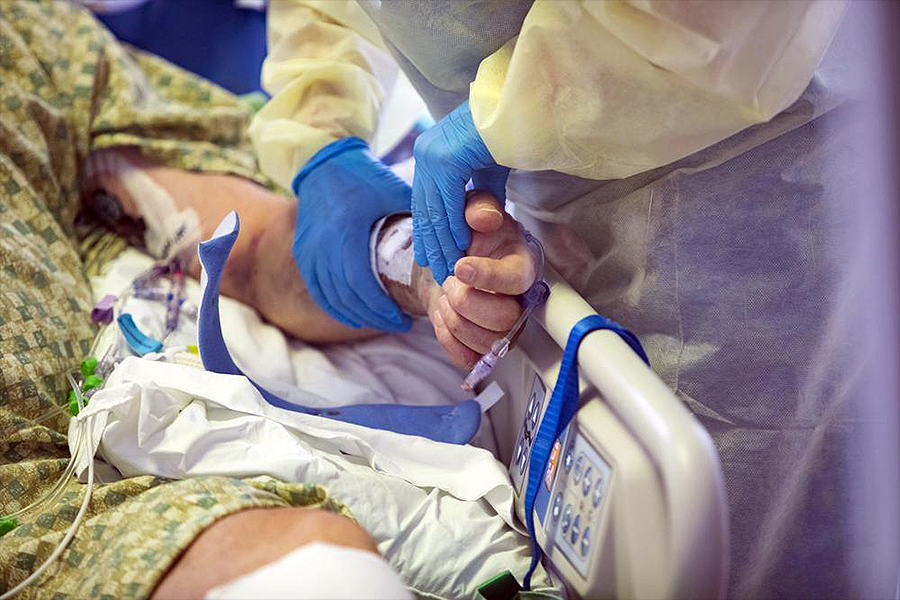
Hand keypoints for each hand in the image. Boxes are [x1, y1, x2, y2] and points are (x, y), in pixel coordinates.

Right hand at [293, 138, 411, 331]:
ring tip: (383, 321)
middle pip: (348, 297)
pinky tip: (355, 317)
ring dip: (358, 315)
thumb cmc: (363, 175)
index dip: (382, 309)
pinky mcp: (302, 253)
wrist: (322, 162)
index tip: (405, 320)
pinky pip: (318, 291)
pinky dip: (336, 308)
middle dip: (375, 317)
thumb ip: (418, 216)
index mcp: (346, 234)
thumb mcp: (393, 191)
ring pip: (332, 298)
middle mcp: (322, 247)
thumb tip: (449, 239)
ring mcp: (308, 252)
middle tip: (400, 324)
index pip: (362, 285)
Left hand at [412, 101, 509, 283]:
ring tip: (449, 267)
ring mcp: (433, 154)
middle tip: (438, 271)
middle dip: (432, 243)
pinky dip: (454, 226)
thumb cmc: (509, 133)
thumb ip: (480, 193)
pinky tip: (461, 246)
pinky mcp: (446, 159)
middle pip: (425, 208)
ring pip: (435, 209)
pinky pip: (448, 202)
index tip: (431, 257)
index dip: (428, 232)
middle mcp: (425, 152)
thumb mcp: (488, 169)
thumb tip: (479, 218)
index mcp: (430, 152)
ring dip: (443, 242)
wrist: (521, 108)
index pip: (425, 201)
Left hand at [428, 191, 537, 368]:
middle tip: (450, 280)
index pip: (517, 280)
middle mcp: (520, 302)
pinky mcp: (484, 347)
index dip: (488, 277)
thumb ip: (480, 208)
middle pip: (504, 320)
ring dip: (454, 319)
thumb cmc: (471, 236)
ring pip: (485, 342)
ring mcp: (504, 329)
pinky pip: (468, 357)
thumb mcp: (474, 211)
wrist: (451, 259)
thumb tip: (483, 217)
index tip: (460, 266)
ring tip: (446, 296)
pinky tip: (444, 314)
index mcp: (524, 266)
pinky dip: (446, 337)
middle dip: (466, 301)